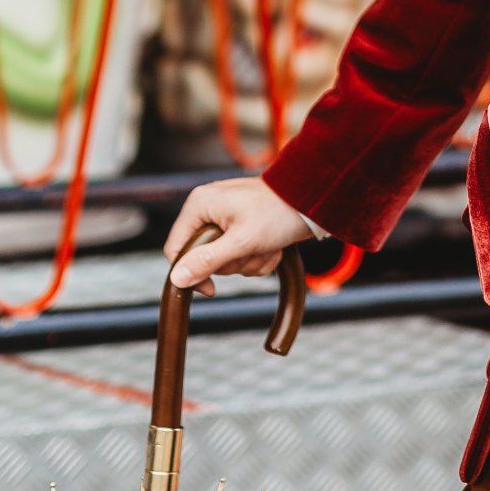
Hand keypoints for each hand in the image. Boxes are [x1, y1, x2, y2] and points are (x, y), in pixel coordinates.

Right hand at [163, 178, 317, 293]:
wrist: (313, 201)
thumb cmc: (278, 213)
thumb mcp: (241, 241)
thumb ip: (207, 261)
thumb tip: (176, 279)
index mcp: (200, 205)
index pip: (176, 248)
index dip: (190, 272)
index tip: (211, 289)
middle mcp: (209, 210)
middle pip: (204, 258)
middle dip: (233, 263)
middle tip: (253, 249)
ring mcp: (227, 219)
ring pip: (226, 261)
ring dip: (250, 261)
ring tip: (267, 245)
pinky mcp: (243, 229)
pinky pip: (241, 256)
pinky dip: (259, 258)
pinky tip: (274, 247)